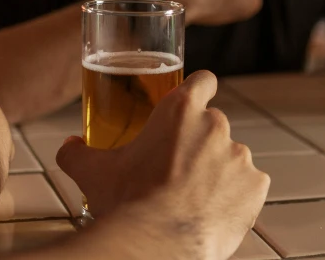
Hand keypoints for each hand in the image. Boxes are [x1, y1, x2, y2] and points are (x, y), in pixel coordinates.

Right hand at [56, 71, 269, 259]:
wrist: (156, 244)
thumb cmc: (127, 203)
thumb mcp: (94, 172)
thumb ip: (77, 152)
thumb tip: (68, 146)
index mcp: (180, 110)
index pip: (202, 81)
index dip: (200, 89)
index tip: (195, 101)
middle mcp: (216, 125)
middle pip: (213, 125)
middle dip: (198, 144)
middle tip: (177, 170)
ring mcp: (240, 155)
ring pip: (231, 157)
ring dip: (217, 172)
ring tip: (192, 199)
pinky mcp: (256, 185)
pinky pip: (249, 185)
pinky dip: (237, 196)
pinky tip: (214, 212)